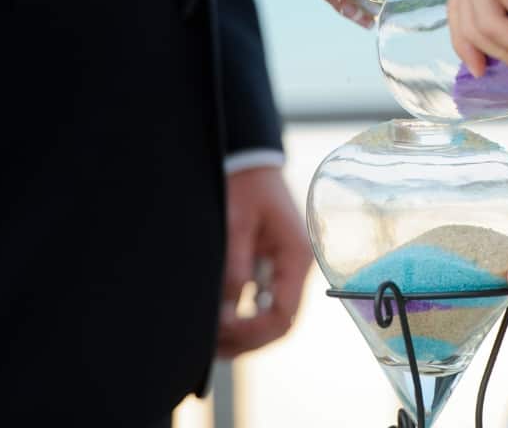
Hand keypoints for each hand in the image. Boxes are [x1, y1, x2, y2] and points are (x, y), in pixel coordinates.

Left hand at [217, 167, 311, 357]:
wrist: (250, 162)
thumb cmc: (244, 186)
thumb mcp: (235, 224)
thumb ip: (234, 269)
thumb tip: (228, 314)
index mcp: (296, 256)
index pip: (283, 313)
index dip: (253, 330)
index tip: (221, 329)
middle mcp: (297, 268)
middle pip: (280, 323)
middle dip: (247, 339)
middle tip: (210, 346)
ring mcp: (286, 270)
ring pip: (271, 318)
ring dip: (244, 334)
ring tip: (210, 342)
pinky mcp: (272, 268)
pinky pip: (263, 303)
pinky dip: (243, 318)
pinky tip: (219, 325)